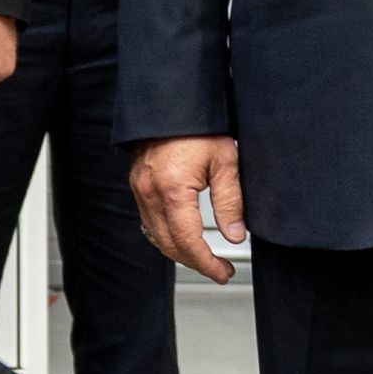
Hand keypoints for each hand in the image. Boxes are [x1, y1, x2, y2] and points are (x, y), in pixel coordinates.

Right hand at [129, 135, 245, 283]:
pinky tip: (183, 236)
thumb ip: (230, 202)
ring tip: (204, 257)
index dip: (206, 263)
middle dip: (194, 263)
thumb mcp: (225, 161)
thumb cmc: (198, 124)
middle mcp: (150, 192)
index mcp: (173, 188)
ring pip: (155, 236)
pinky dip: (166, 235)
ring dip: (179, 252)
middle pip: (169, 245)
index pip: (187, 241)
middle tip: (219, 269)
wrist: (172, 101)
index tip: (222, 272)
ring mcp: (140, 189)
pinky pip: (148, 221)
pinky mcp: (138, 184)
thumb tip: (234, 235)